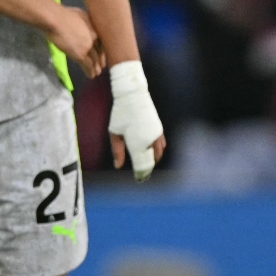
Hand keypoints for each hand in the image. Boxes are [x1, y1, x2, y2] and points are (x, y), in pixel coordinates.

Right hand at [44, 6, 104, 77]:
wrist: (56, 19)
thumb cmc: (64, 14)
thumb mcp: (80, 14)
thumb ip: (85, 22)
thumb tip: (84, 25)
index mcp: (95, 29)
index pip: (101, 42)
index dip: (101, 50)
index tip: (101, 54)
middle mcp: (94, 39)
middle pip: (99, 52)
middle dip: (100, 60)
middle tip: (101, 66)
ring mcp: (88, 47)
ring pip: (94, 60)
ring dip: (96, 68)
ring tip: (97, 73)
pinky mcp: (80, 54)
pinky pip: (87, 65)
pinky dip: (89, 71)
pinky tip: (91, 76)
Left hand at [108, 61, 166, 180]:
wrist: (133, 96)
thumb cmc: (120, 114)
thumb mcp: (114, 132)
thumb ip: (117, 150)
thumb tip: (118, 166)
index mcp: (138, 143)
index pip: (141, 164)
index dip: (141, 174)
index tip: (138, 180)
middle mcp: (150, 141)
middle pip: (151, 161)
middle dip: (147, 169)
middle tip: (142, 175)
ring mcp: (156, 135)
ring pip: (158, 154)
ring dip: (153, 160)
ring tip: (147, 165)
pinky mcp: (159, 129)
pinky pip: (162, 145)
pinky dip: (158, 151)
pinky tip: (153, 153)